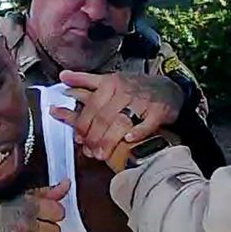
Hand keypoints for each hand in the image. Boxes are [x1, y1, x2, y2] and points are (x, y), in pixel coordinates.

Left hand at [50, 71, 183, 159]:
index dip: (82, 124)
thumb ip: (85, 80)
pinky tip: (128, 140)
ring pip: (121, 122)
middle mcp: (125, 91)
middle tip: (88, 151)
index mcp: (111, 84)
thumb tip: (63, 77)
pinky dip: (137, 133)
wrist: (168, 89)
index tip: (78, 138)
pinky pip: (146, 124)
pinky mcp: (158, 112)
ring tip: (101, 154)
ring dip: (109, 140)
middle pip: (104, 117)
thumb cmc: (134, 88)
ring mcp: (142, 102)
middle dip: (93, 136)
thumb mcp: (109, 80)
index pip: (91, 105)